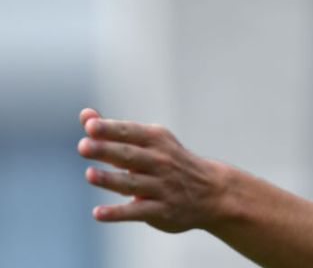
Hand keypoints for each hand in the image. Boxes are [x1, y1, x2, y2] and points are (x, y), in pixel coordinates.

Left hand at [77, 108, 227, 232]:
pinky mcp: (161, 210)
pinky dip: (118, 213)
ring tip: (90, 174)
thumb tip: (85, 116)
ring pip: (132, 183)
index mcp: (157, 140)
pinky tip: (98, 213)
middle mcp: (160, 162)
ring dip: (110, 180)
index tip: (90, 127)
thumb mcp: (152, 141)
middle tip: (83, 146)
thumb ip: (115, 131)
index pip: (130, 133)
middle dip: (107, 150)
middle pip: (129, 156)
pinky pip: (137, 212)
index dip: (111, 129)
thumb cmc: (171, 161)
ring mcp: (162, 187)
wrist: (213, 191)